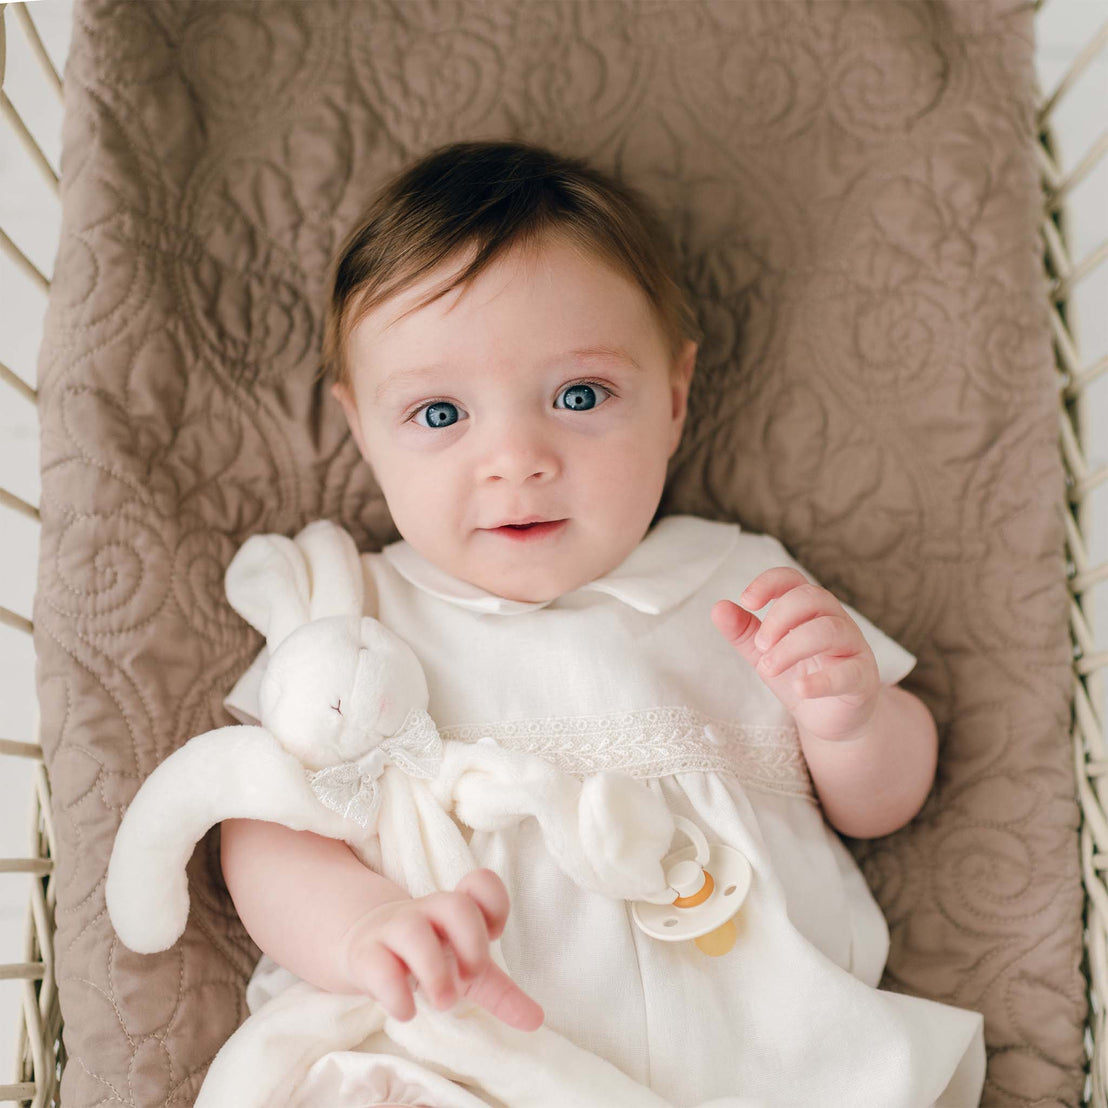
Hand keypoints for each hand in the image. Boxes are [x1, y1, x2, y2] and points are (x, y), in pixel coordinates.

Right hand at [336, 867, 543, 1030]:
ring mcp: (394, 930)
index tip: (494, 936)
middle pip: (455, 905)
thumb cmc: (429, 955)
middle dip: (471, 943)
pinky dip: (395, 994)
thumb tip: (537, 1019)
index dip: (495, 905)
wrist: (368, 947)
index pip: (481, 883)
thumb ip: (502, 993)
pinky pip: (378, 966)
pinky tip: (407, 1012)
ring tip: (443, 1001)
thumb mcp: (466, 972)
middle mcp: (427, 912)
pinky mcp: (365, 955)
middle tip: (470, 979)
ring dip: (434, 971)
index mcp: (457, 909)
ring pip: (412, 930)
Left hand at [710, 567, 879, 742]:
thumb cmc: (800, 675)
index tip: (747, 601)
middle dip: (779, 619)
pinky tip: (800, 689)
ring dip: (792, 648)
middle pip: (812, 598)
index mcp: (810, 609)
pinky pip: (848, 673)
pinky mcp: (863, 679)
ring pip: (829, 630)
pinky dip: (821, 681)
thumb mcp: (765, 653)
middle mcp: (835, 620)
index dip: (769, 583)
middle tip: (760, 646)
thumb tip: (718, 607)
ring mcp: (853, 648)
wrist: (830, 719)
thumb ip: (743, 631)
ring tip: (768, 668)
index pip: (793, 579)